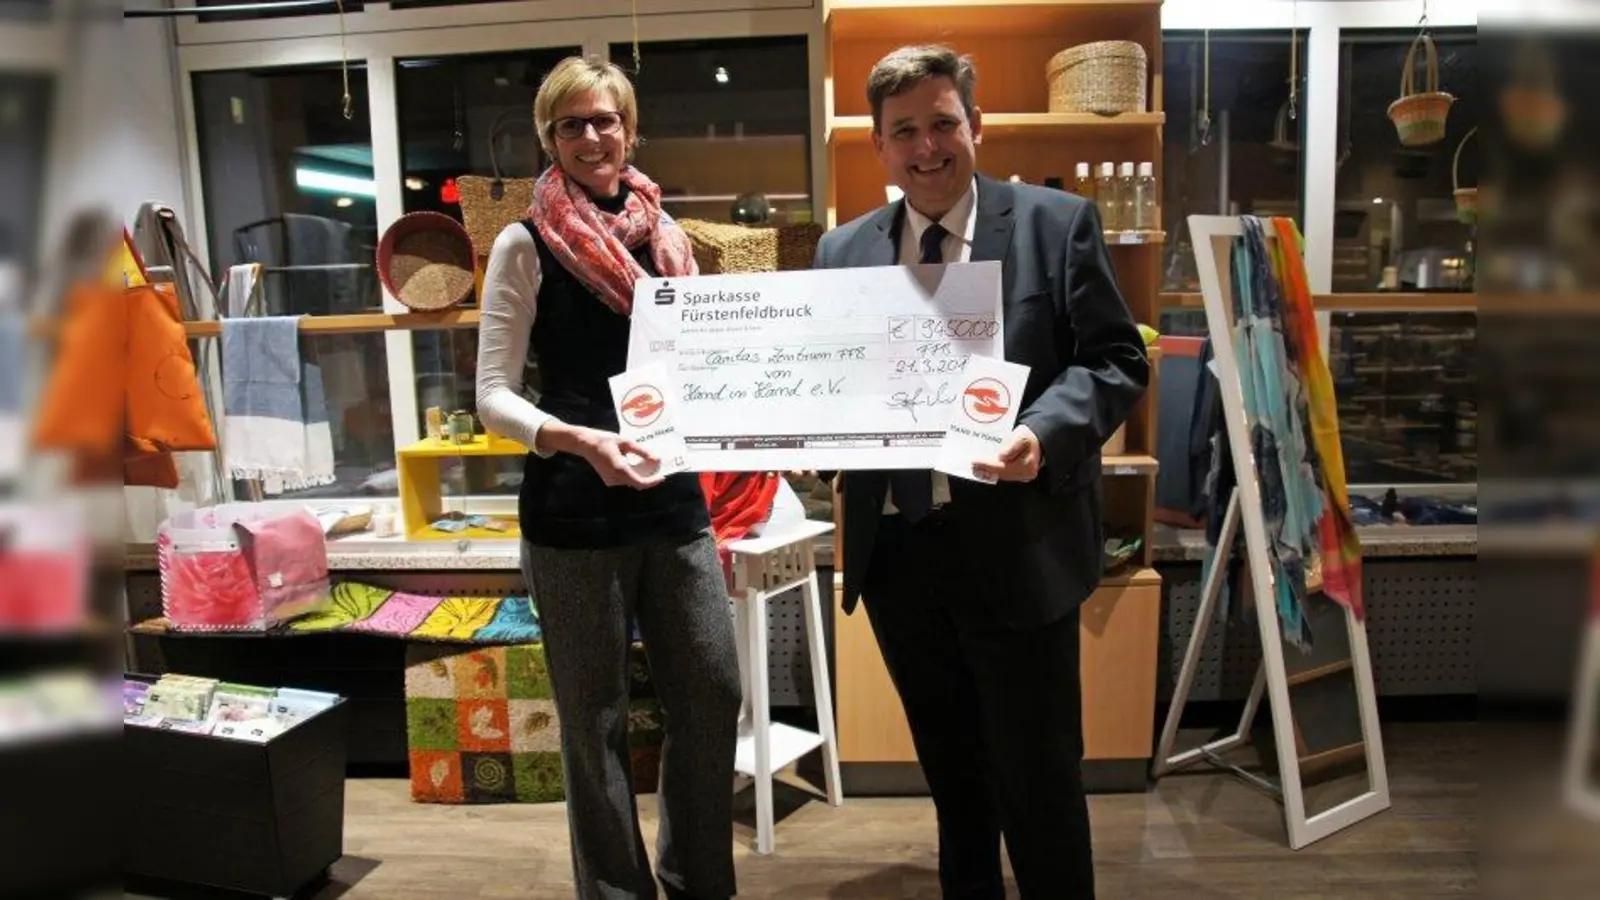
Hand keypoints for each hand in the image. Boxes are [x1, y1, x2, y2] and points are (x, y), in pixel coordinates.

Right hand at [545, 422, 664, 489]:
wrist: (585, 444)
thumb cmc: (605, 440)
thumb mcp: (626, 442)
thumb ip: (642, 452)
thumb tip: (657, 460)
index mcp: (619, 470)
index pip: (641, 482)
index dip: (653, 481)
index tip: (662, 476)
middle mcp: (615, 479)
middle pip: (638, 482)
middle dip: (649, 476)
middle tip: (657, 465)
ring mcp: (611, 481)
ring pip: (632, 481)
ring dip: (641, 474)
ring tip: (648, 462)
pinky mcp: (609, 480)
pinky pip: (625, 479)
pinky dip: (633, 473)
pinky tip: (636, 462)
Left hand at [973, 425, 1041, 482]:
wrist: (1037, 439)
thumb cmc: (1028, 436)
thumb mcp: (1020, 436)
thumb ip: (1011, 446)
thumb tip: (1001, 456)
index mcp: (1027, 465)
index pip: (1003, 467)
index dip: (987, 465)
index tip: (975, 462)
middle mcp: (1026, 473)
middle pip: (1002, 473)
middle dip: (986, 470)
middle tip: (972, 466)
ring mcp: (1024, 475)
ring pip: (1002, 475)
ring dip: (988, 472)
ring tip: (975, 468)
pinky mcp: (1020, 474)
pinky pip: (1004, 474)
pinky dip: (994, 471)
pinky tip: (984, 469)